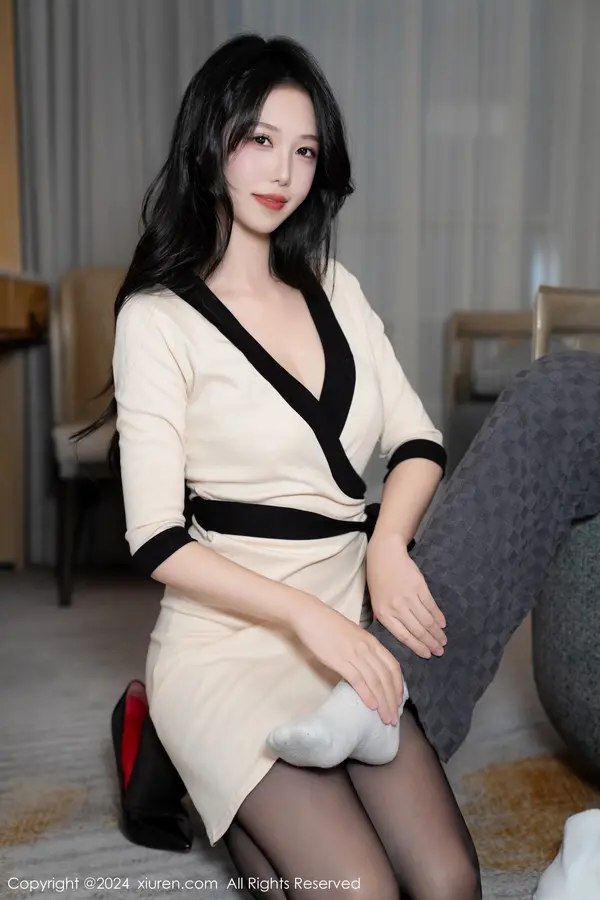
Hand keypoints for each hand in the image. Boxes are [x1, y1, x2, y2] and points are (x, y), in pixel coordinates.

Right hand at [291, 597, 404, 724]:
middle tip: (394, 719)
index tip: (398, 702)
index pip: (393, 666)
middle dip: (392, 700)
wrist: (310, 615)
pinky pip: (358, 679)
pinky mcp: (340, 660)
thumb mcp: (354, 635)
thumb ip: (364, 650)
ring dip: (383, 702)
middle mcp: (367, 648)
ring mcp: (354, 654)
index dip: (398, 686)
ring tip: (385, 718)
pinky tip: (371, 706)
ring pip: (375, 681)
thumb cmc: (329, 625)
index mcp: (372, 641)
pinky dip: (367, 694)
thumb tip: (369, 669)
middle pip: (386, 677)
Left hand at [366, 532, 446, 658]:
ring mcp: (408, 597)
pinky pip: (431, 606)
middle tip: (440, 651)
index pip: (403, 636)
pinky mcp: (419, 587)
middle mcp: (396, 607)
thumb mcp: (376, 602)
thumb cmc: (379, 580)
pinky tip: (443, 624)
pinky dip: (438, 616)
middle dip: (431, 643)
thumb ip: (387, 619)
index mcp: (384, 614)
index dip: (417, 647)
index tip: (427, 655)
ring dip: (437, 632)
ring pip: (426, 620)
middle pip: (417, 630)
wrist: (385, 556)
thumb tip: (400, 636)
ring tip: (443, 640)